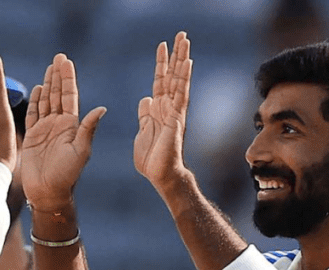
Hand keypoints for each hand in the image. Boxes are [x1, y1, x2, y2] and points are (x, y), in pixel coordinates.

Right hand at [21, 53, 105, 212]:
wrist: (49, 192)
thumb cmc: (67, 175)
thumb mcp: (81, 151)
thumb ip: (88, 129)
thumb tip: (102, 108)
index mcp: (72, 125)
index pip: (70, 96)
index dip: (68, 78)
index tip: (66, 61)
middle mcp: (60, 124)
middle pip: (58, 94)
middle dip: (58, 76)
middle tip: (59, 57)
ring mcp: (45, 129)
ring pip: (46, 100)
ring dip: (47, 84)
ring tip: (49, 67)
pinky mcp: (33, 136)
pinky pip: (32, 114)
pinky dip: (34, 101)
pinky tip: (37, 88)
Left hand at [133, 32, 192, 193]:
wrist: (160, 176)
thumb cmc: (152, 159)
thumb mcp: (142, 132)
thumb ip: (144, 116)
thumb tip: (146, 99)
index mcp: (157, 110)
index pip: (160, 81)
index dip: (161, 63)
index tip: (162, 45)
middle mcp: (168, 107)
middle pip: (172, 75)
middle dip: (176, 55)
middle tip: (181, 34)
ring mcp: (174, 112)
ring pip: (179, 80)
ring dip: (182, 59)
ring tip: (185, 41)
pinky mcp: (176, 119)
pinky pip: (180, 95)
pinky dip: (183, 78)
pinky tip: (186, 63)